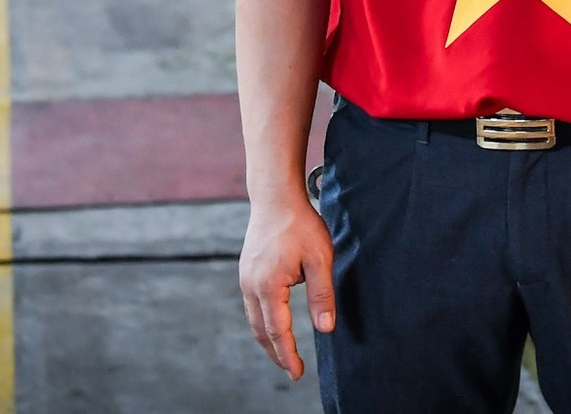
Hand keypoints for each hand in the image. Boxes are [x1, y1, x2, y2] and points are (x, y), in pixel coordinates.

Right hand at [239, 192, 335, 379]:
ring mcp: (245, 278)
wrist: (276, 197)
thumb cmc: (300, 225)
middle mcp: (251, 285)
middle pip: (260, 331)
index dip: (288, 355)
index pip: (277, 331)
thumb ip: (322, 295)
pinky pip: (252, 305)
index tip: (296, 374)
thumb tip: (325, 328)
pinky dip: (262, 322)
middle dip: (276, 353)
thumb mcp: (320, 259)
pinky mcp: (246, 271)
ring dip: (267, 339)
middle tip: (291, 370)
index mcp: (268, 286)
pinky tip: (273, 325)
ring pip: (254, 319)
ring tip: (283, 354)